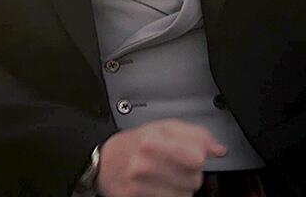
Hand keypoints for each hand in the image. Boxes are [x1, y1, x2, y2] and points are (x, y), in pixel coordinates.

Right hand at [97, 119, 225, 196]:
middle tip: (173, 165)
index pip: (197, 157)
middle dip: (188, 173)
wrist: (101, 161)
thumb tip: (216, 149)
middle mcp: (145, 163)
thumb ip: (193, 134)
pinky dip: (168, 196)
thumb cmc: (132, 144)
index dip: (198, 156)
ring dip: (180, 188)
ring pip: (185, 194)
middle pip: (194, 178)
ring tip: (165, 177)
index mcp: (152, 140)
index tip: (192, 154)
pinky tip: (158, 187)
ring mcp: (140, 183)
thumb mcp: (161, 128)